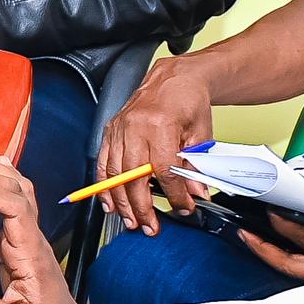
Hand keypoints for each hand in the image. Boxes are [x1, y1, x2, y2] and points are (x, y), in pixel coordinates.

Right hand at [94, 53, 219, 232]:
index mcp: (161, 124)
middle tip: (149, 226)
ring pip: (114, 173)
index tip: (183, 207)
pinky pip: (102, 162)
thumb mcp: (201, 134)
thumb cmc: (188, 101)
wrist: (175, 77)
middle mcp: (136, 126)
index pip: (164, 170)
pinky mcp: (111, 129)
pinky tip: (109, 201)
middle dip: (141, 206)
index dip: (173, 194)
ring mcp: (119, 128)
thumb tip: (194, 192)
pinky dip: (104, 184)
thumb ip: (195, 166)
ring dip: (121, 201)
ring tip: (130, 220)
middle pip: (134, 176)